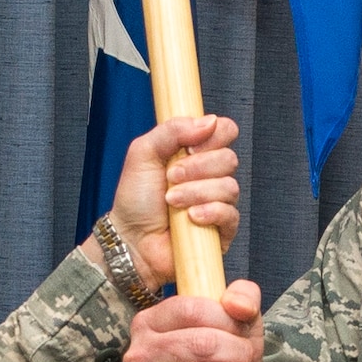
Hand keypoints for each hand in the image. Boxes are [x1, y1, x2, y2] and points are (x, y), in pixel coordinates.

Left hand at [99, 115, 240, 287]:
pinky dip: (209, 212)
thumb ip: (172, 130)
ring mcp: (218, 203)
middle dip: (197, 168)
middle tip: (171, 178)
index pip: (225, 131)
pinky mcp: (222, 230)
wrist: (130, 239)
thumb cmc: (135, 200)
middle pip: (229, 158)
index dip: (213, 135)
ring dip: (196, 192)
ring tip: (172, 201)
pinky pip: (230, 215)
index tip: (189, 147)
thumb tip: (209, 121)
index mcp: (196, 153)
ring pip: (229, 187)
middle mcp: (210, 176)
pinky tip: (190, 218)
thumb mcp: (143, 152)